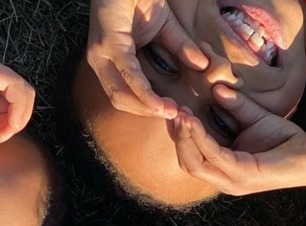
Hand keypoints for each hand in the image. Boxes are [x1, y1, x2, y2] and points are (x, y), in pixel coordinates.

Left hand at [87, 0, 207, 117]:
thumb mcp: (166, 28)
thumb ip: (181, 48)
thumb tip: (203, 66)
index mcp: (111, 60)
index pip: (126, 95)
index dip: (148, 107)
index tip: (174, 112)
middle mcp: (101, 61)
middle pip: (121, 101)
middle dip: (147, 113)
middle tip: (175, 116)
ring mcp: (101, 54)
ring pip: (121, 94)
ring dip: (147, 108)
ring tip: (171, 113)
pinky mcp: (108, 43)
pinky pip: (128, 74)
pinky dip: (144, 92)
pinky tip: (160, 103)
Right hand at [171, 87, 305, 195]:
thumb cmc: (283, 140)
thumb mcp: (254, 119)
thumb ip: (235, 106)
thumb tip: (216, 87)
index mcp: (225, 170)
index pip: (192, 158)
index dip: (178, 136)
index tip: (171, 111)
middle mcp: (225, 180)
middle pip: (188, 163)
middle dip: (176, 138)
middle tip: (169, 111)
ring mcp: (234, 181)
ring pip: (196, 163)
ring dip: (184, 138)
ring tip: (178, 114)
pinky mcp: (245, 175)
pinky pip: (216, 157)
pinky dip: (201, 139)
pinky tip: (193, 121)